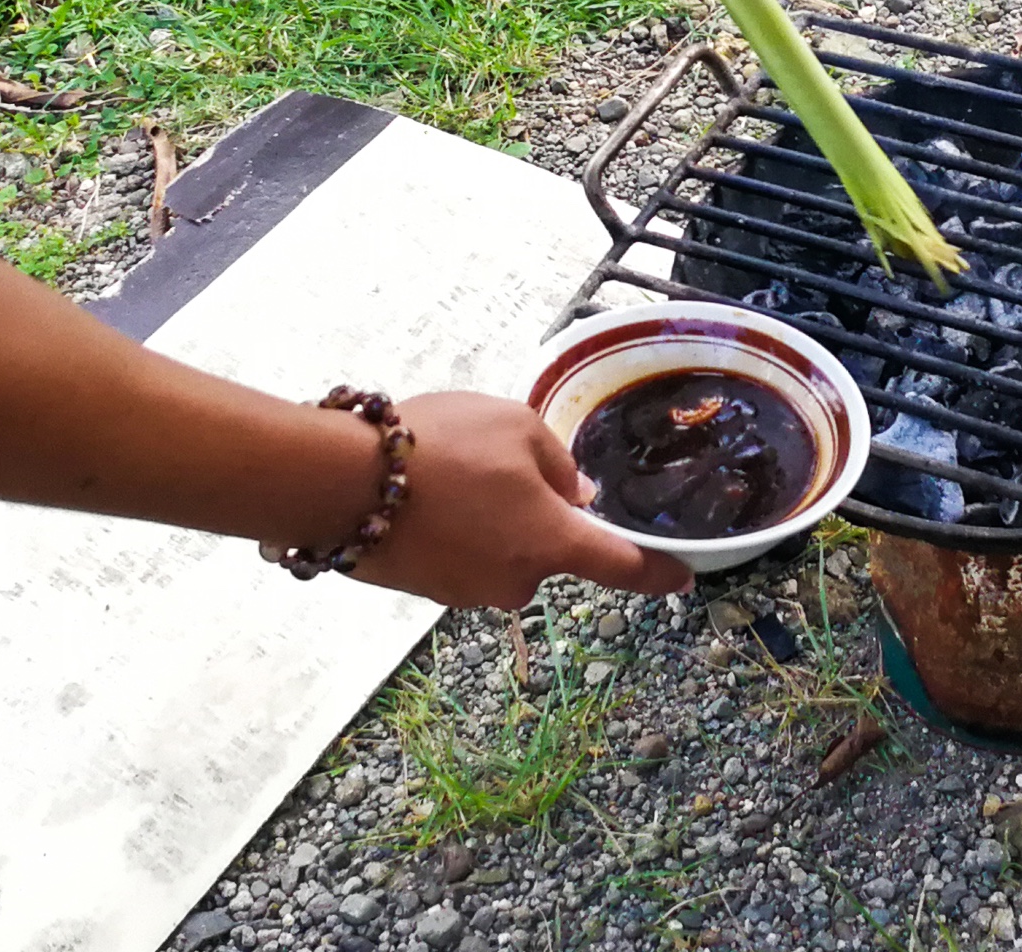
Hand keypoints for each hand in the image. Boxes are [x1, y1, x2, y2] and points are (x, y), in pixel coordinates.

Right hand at [314, 392, 691, 607]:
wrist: (338, 482)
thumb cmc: (443, 446)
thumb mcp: (520, 428)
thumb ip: (560, 466)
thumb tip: (575, 497)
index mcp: (553, 543)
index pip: (623, 568)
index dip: (658, 573)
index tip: (683, 579)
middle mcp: (517, 582)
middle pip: (548, 551)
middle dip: (536, 515)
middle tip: (497, 464)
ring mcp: (466, 594)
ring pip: (501, 551)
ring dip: (490, 521)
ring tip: (449, 473)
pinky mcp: (425, 593)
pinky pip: (460, 557)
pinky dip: (454, 531)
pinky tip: (423, 495)